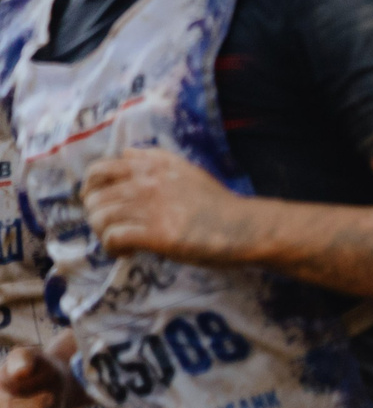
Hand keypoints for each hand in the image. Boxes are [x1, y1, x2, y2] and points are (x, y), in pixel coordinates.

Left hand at [84, 148, 251, 263]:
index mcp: (152, 165)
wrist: (246, 228)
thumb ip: (155, 160)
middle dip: (97, 217)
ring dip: (104, 235)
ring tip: (121, 244)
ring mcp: (151, 208)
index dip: (91, 189)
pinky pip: (114, 238)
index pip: (99, 170)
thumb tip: (126, 153)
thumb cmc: (219, 204)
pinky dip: (113, 249)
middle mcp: (146, 182)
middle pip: (94, 198)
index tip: (101, 204)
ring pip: (100, 219)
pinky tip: (127, 254)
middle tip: (113, 229)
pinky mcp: (157, 234)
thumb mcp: (187, 170)